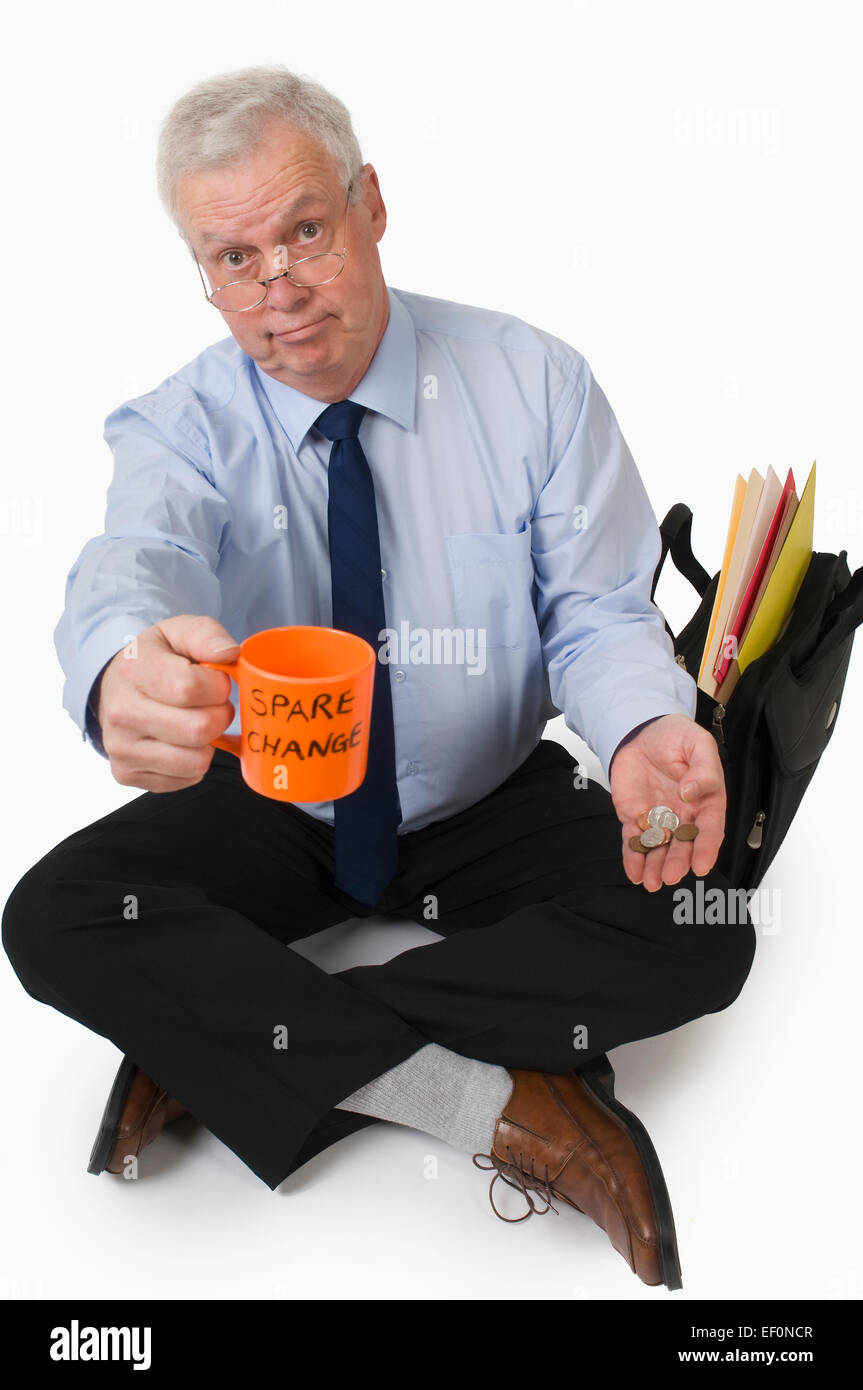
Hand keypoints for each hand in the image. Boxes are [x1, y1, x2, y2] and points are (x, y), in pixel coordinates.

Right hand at [96, 615, 239, 791]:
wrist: (114, 689)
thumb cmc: (154, 660)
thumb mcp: (178, 633)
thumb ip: (207, 635)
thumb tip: (229, 654)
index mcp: (133, 670)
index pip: (190, 688)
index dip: (218, 686)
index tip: (216, 681)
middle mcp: (121, 712)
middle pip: (199, 729)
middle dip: (219, 716)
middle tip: (212, 705)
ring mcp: (121, 748)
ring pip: (196, 761)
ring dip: (208, 742)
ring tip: (197, 721)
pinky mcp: (127, 774)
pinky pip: (186, 778)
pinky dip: (194, 762)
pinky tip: (182, 742)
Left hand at [609, 713, 725, 890]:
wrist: (642, 730)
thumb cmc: (676, 736)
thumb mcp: (697, 744)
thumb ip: (702, 770)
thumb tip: (692, 792)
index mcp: (706, 799)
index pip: (709, 827)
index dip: (706, 847)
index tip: (701, 864)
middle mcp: (684, 814)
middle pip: (684, 843)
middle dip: (678, 861)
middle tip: (671, 875)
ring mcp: (659, 818)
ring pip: (660, 848)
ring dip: (656, 866)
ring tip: (652, 882)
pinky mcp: (635, 816)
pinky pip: (635, 840)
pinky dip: (633, 857)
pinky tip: (634, 872)